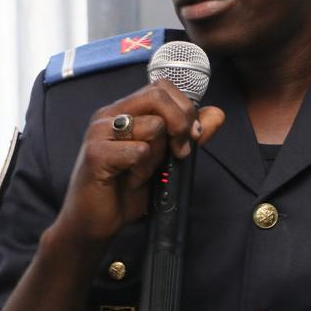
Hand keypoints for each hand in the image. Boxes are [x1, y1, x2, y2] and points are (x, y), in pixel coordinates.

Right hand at [53, 79, 225, 246]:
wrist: (93, 223)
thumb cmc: (124, 190)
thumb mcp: (164, 159)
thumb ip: (188, 134)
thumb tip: (217, 113)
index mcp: (123, 110)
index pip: (161, 87)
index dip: (184, 108)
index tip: (192, 137)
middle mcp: (109, 114)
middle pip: (157, 95)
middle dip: (180, 124)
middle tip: (179, 153)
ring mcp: (99, 132)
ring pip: (153, 126)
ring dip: (158, 156)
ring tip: (141, 172)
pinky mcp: (96, 154)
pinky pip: (139, 152)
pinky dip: (143, 172)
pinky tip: (130, 181)